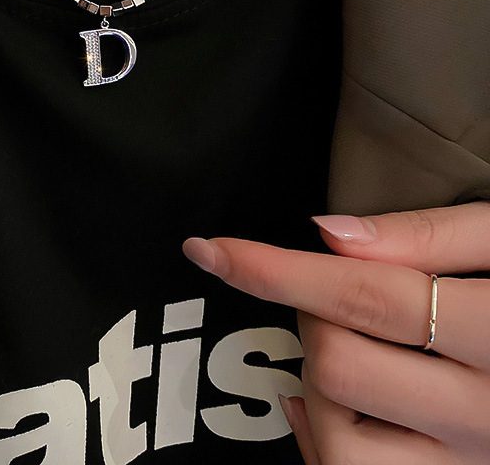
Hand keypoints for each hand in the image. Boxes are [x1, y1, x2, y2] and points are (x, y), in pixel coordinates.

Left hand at [182, 200, 489, 463]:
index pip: (361, 294)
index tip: (209, 249)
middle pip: (341, 364)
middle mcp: (487, 414)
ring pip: (340, 437)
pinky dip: (318, 437)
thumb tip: (325, 235)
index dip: (273, 268)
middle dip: (310, 314)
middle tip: (331, 292)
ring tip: (340, 342)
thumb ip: (425, 237)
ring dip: (316, 379)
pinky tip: (323, 400)